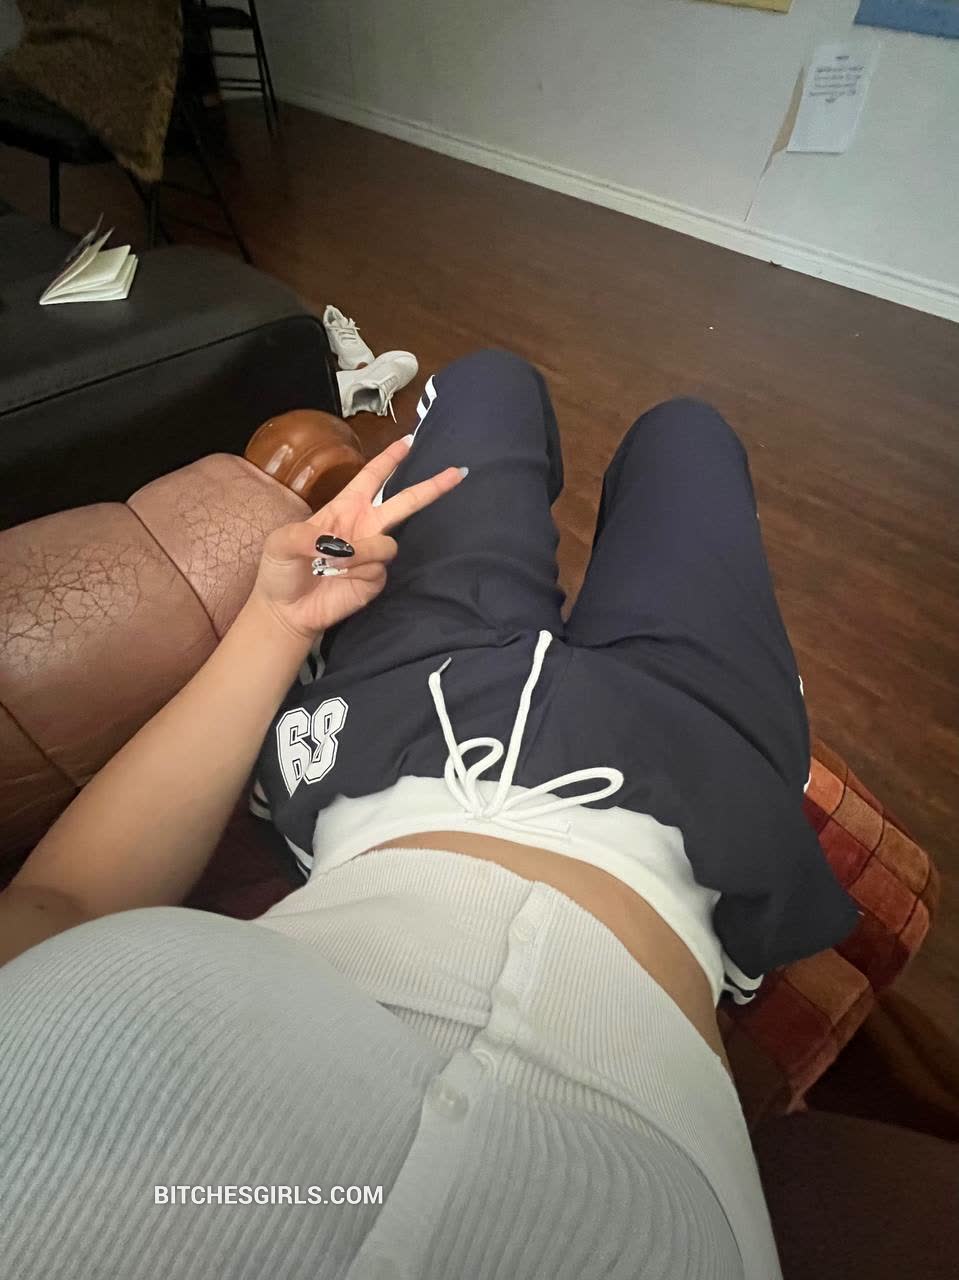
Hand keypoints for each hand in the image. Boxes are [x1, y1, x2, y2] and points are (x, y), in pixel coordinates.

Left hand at [250, 435, 464, 640]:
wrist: (286, 610)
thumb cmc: (282, 570)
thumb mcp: (281, 542)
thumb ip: (306, 535)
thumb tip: (337, 543)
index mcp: (344, 508)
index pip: (372, 477)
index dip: (389, 459)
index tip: (408, 442)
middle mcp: (364, 527)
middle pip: (404, 502)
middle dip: (431, 487)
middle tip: (457, 473)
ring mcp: (371, 553)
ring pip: (387, 545)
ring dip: (362, 552)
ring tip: (332, 563)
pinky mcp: (374, 579)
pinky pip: (378, 569)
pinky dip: (357, 572)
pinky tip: (338, 579)